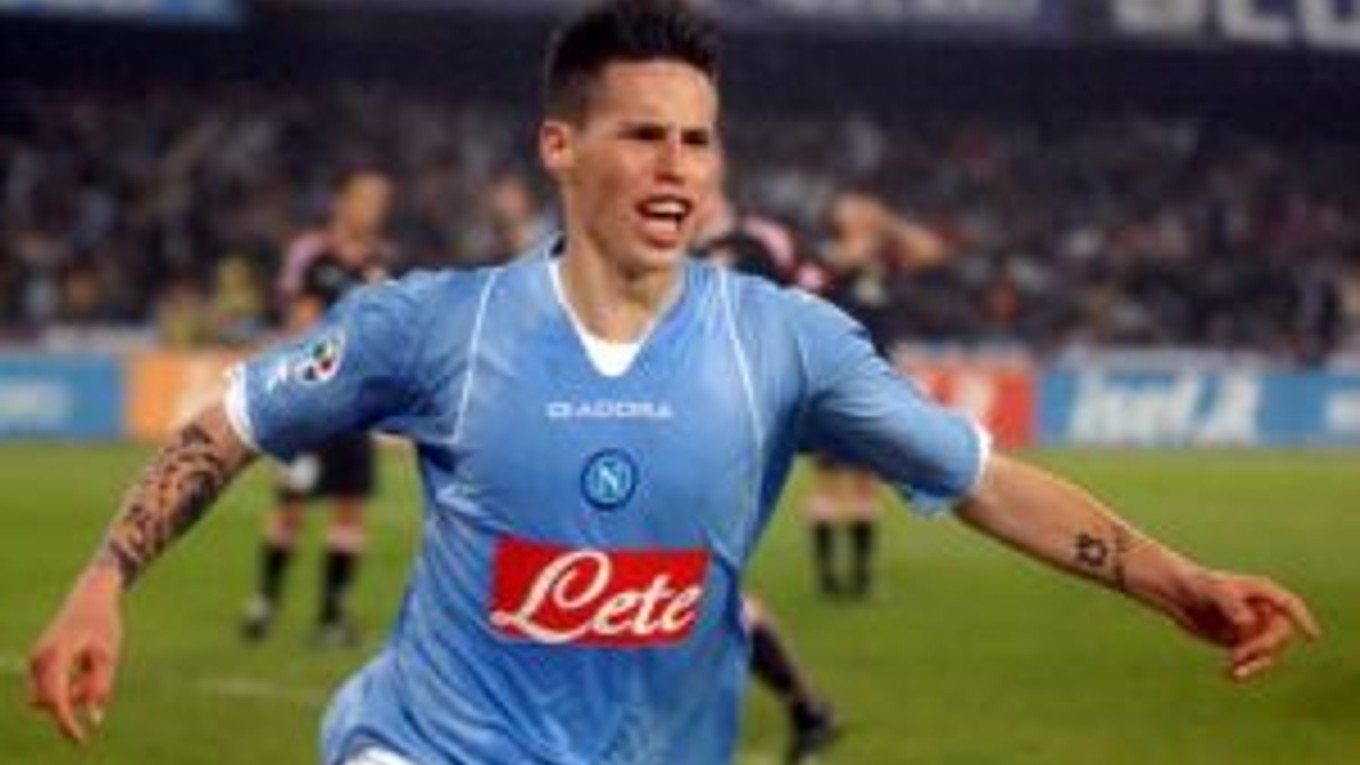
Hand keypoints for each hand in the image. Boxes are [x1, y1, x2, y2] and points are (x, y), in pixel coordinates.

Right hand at [28, 566, 123, 742]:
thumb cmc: (103, 623)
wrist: (91, 595)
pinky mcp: (39, 661)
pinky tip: (85, 662)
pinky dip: (70, 685)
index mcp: (56, 655)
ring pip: (53, 695)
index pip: (55, 699)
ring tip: (94, 662)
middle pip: (53, 700)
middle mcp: (39, 659)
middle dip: (78, 699)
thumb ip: (100, 687)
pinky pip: (53, 686)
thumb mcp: (108, 656)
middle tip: (99, 671)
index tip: (81, 739)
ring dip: (75, 691)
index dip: (66, 723)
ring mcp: (35, 660)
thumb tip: (93, 719)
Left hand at [1170, 568, 1319, 681]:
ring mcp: (1254, 628)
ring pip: (1267, 651)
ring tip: (1234, 671)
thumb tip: (1248, 624)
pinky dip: (1243, 669)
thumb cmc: (1198, 584)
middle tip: (1238, 655)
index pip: (1290, 605)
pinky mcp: (1240, 642)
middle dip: (1263, 647)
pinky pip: (1251, 660)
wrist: (1178, 594)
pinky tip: (1229, 675)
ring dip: (1255, 664)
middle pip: (1279, 634)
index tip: (1312, 636)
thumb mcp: (1214, 590)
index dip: (1303, 619)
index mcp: (1263, 592)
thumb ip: (1231, 605)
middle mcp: (1263, 611)